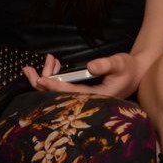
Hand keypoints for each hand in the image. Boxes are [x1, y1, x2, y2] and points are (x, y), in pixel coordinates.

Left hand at [27, 52, 145, 98]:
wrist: (135, 74)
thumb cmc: (128, 69)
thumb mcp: (120, 63)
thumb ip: (107, 65)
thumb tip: (90, 66)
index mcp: (97, 97)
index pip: (71, 94)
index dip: (55, 87)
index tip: (42, 80)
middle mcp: (87, 100)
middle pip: (58, 96)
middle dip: (41, 83)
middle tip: (27, 69)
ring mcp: (83, 97)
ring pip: (58, 91)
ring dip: (46, 77)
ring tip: (43, 62)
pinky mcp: (81, 92)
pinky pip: (62, 87)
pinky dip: (54, 76)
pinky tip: (53, 65)